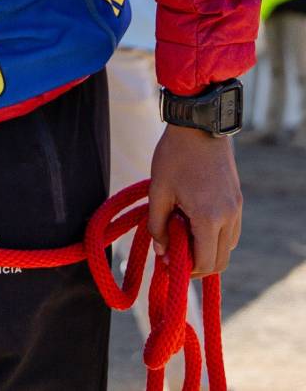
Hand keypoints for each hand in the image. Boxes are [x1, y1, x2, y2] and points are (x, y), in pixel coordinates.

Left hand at [148, 123, 242, 275]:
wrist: (198, 125)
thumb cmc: (175, 155)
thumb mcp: (158, 190)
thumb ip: (158, 224)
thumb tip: (162, 251)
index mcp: (208, 217)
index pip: (204, 262)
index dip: (185, 269)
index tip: (166, 262)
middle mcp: (228, 217)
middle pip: (219, 261)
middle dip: (197, 265)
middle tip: (174, 255)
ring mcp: (236, 209)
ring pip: (227, 248)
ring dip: (207, 251)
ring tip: (182, 237)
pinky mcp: (238, 200)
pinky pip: (231, 232)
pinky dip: (216, 237)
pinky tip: (194, 224)